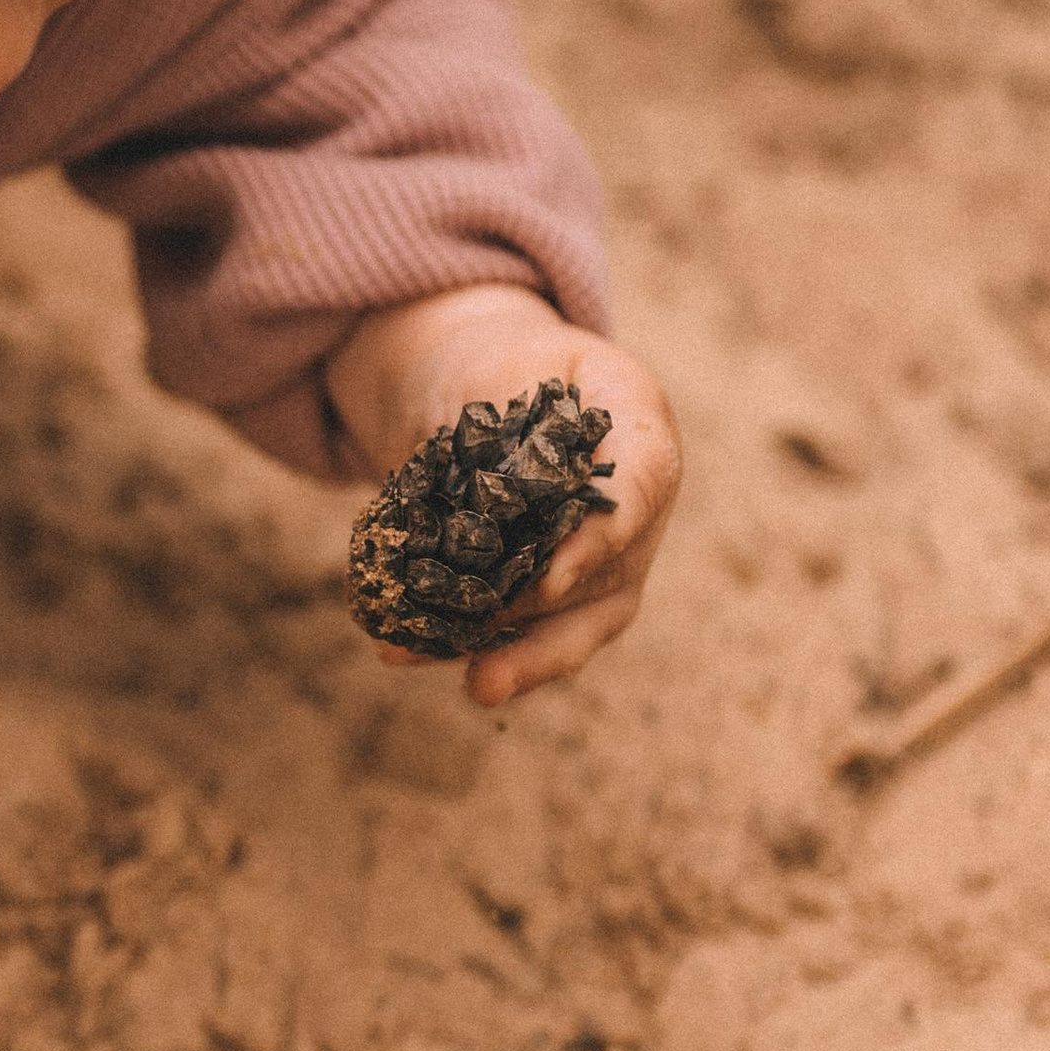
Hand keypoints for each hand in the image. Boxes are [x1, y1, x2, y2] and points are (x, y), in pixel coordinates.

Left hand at [322, 283, 680, 709]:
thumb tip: (461, 526)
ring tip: (472, 685)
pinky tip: (405, 651)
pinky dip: (471, 644)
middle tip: (494, 672)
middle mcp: (636, 499)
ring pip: (575, 622)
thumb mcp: (489, 369)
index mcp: (636, 421)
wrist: (477, 384)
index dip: (603, 537)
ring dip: (518, 659)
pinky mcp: (556, 587)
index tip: (553, 579)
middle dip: (551, 632)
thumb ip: (489, 438)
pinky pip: (526, 627)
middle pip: (613, 579)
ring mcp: (605, 552)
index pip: (644, 479)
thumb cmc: (493, 365)